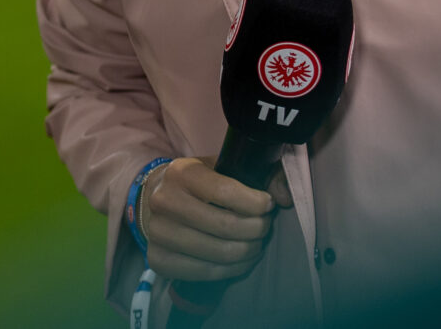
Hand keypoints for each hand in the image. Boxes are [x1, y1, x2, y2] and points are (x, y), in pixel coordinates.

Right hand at [140, 156, 291, 282]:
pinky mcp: (158, 259)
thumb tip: (284, 197)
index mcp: (180, 172)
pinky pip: (207, 273)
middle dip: (257, 229)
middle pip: (226, 226)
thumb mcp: (222, 167)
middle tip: (264, 227)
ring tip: (255, 243)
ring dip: (248, 251)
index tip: (268, 205)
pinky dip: (232, 269)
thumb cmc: (197, 184)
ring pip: (219, 253)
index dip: (257, 203)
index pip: (226, 192)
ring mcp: (157, 232)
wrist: (156, 199)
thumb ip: (258, 175)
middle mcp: (163, 201)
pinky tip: (240, 259)